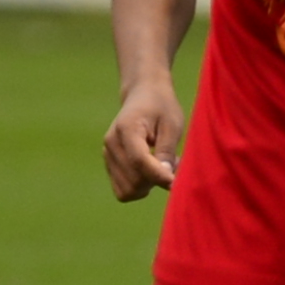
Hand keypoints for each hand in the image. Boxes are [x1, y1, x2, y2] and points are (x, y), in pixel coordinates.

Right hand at [100, 79, 184, 202]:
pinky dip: (140, 188)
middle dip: (156, 180)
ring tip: (163, 167)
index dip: (159, 176)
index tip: (177, 183)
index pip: (139, 161)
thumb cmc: (161, 107)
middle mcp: (111, 143)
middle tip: (174, 165)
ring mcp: (107, 155)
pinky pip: (123, 190)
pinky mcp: (109, 164)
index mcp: (126, 128)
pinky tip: (152, 172)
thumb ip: (167, 151)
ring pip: (127, 190)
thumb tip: (166, 180)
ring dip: (149, 186)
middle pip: (133, 180)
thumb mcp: (171, 124)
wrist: (143, 94)